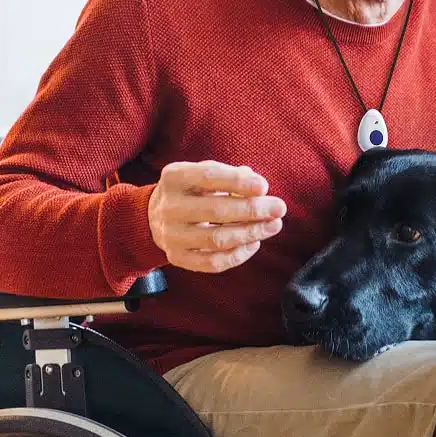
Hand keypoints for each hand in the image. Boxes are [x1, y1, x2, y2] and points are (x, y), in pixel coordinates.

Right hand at [148, 160, 285, 272]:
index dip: (238, 182)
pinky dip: (238, 255)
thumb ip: (232, 176)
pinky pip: (213, 263)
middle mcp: (169, 207)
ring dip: (251, 233)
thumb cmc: (194, 190)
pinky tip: (254, 243)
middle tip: (279, 209)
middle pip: (216, 211)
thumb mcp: (205, 174)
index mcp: (174, 177)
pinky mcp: (177, 257)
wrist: (156, 215)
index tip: (264, 187)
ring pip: (217, 239)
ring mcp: (171, 235)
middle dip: (253, 210)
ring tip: (273, 226)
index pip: (208, 176)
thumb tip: (260, 189)